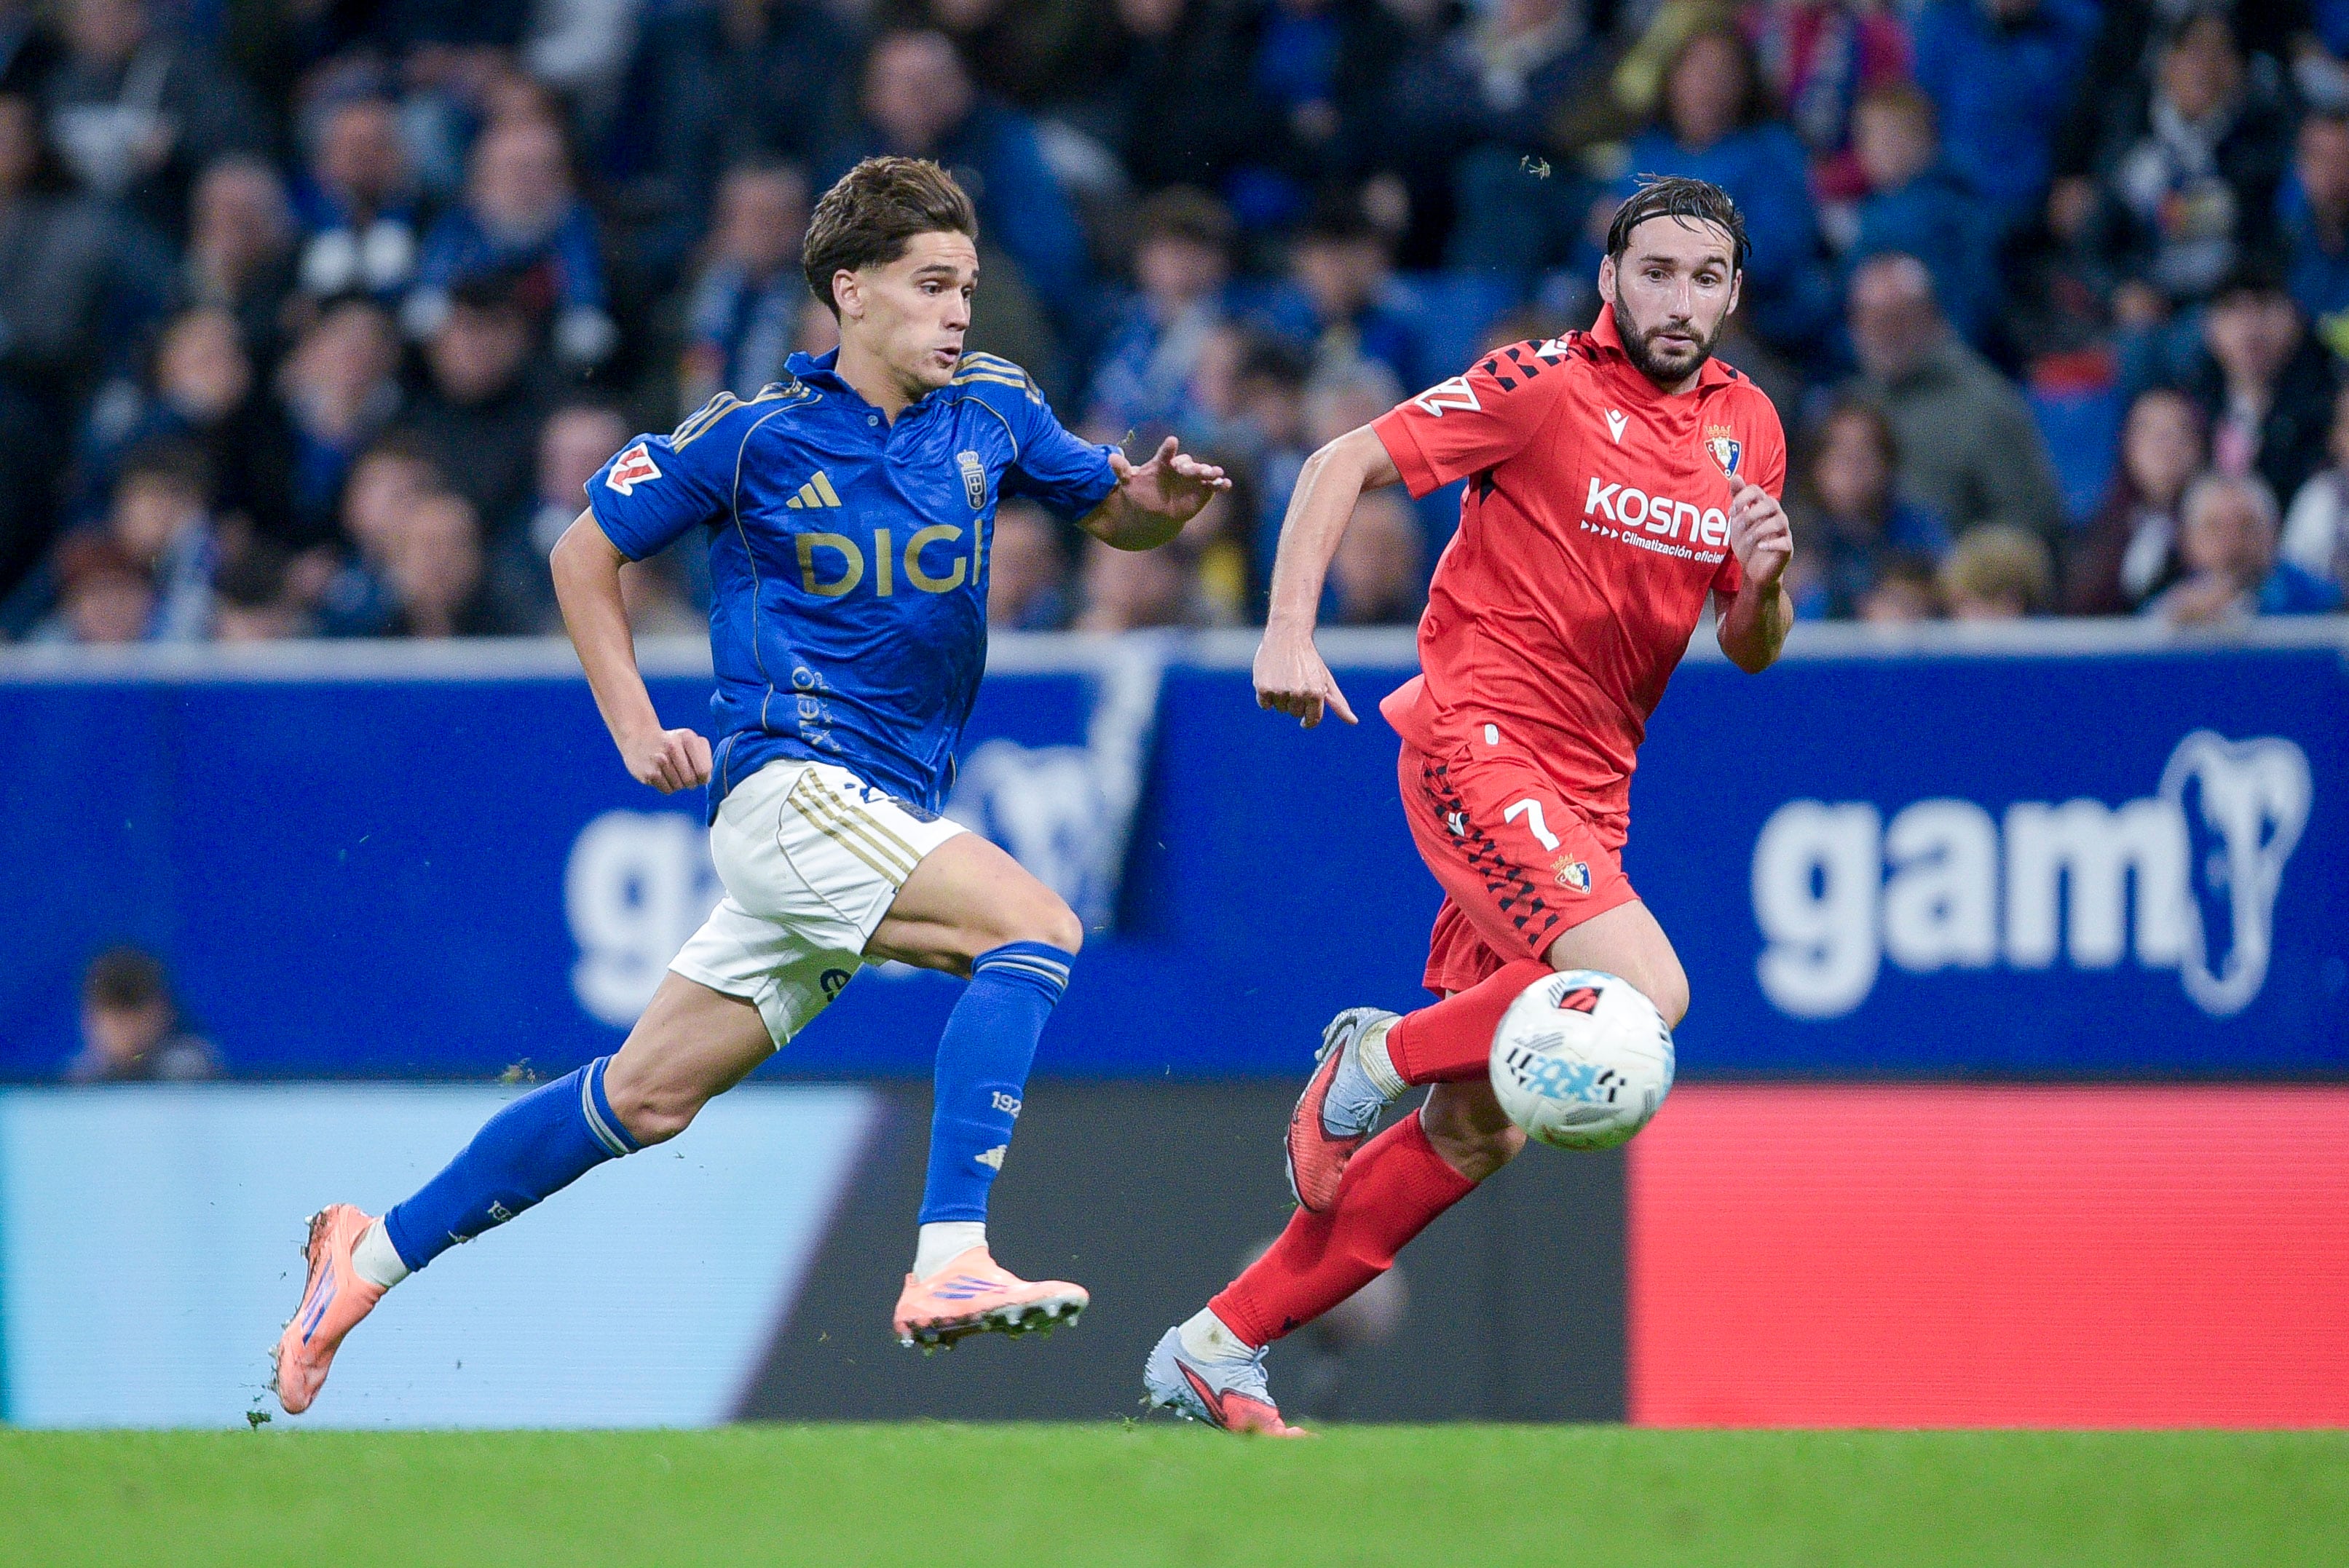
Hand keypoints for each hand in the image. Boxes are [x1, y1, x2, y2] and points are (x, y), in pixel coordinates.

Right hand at [622, 725, 712, 792]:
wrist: (640, 737)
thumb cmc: (672, 743)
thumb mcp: (690, 741)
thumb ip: (704, 758)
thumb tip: (705, 779)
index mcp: (687, 737)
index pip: (703, 770)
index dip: (703, 777)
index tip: (699, 774)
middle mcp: (673, 746)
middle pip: (691, 780)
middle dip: (690, 782)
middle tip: (684, 774)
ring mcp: (659, 759)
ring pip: (679, 786)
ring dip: (678, 784)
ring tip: (671, 771)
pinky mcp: (649, 772)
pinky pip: (668, 790)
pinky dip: (667, 786)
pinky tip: (662, 774)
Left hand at [1109, 436, 1230, 530]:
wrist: (1156, 510)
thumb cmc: (1143, 493)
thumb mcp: (1130, 483)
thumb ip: (1123, 471)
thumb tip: (1110, 458)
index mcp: (1163, 463)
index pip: (1166, 453)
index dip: (1169, 448)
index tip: (1172, 441)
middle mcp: (1180, 467)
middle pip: (1187, 463)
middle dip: (1192, 465)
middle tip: (1195, 469)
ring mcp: (1194, 477)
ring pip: (1203, 472)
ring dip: (1209, 472)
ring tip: (1214, 473)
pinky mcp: (1204, 489)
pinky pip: (1214, 485)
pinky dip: (1221, 484)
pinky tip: (1226, 484)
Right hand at [1254, 622, 1356, 727]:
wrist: (1287, 636)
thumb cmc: (1309, 659)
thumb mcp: (1326, 680)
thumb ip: (1339, 703)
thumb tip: (1354, 722)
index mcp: (1316, 693)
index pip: (1312, 720)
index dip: (1308, 721)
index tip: (1305, 721)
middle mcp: (1299, 693)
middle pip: (1295, 713)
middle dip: (1295, 702)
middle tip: (1295, 683)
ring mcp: (1280, 690)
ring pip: (1280, 708)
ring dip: (1281, 698)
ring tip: (1283, 678)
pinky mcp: (1263, 687)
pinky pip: (1265, 704)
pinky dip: (1267, 696)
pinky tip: (1272, 680)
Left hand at [1726, 475, 1791, 591]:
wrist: (1754, 570)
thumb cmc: (1747, 541)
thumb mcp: (1738, 520)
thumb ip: (1738, 499)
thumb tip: (1735, 476)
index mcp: (1763, 507)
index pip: (1756, 490)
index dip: (1742, 497)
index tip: (1731, 511)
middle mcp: (1776, 516)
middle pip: (1771, 503)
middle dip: (1751, 513)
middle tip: (1738, 526)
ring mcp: (1783, 532)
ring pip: (1779, 521)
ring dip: (1759, 529)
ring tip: (1747, 539)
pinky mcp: (1786, 549)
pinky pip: (1784, 543)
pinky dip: (1771, 543)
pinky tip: (1760, 547)